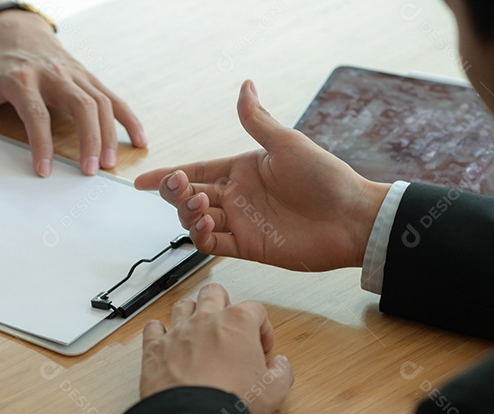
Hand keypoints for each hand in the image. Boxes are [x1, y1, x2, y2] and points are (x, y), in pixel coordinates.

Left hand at [0, 11, 146, 176]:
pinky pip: (114, 97)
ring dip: (108, 134)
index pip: (36, 113)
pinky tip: (138, 141)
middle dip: (88, 138)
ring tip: (108, 165)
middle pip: (80, 105)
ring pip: (101, 101)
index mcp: (22, 80)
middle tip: (89, 171)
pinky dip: (128, 118)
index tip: (45, 170)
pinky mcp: (89, 78)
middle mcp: (54, 75)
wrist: (18, 34)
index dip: (41, 142)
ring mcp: (75, 75)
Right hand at [135, 81, 390, 271]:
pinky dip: (201, 238)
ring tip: (199, 205)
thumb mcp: (287, 143)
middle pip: (188, 196)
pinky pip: (213, 244)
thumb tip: (244, 86)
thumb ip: (257, 120)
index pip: (195, 170)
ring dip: (188, 213)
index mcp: (242, 170)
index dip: (168, 176)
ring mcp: (241, 222)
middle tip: (178, 188)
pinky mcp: (248, 247)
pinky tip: (203, 227)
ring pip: (195, 220)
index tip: (142, 181)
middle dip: (175, 193)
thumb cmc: (326, 177)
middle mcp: (237, 196)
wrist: (352, 218)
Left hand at [140, 284, 292, 413]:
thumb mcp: (273, 391)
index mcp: (237, 322)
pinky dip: (159, 331)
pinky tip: (166, 340)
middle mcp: (205, 320)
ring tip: (199, 330)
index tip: (262, 346)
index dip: (263, 327)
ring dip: (192, 313)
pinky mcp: (154, 349)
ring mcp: (177, 332)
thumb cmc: (231, 402)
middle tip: (229, 325)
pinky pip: (153, 328)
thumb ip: (281, 372)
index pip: (255, 309)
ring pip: (183, 305)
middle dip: (224, 304)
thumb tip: (280, 365)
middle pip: (214, 293)